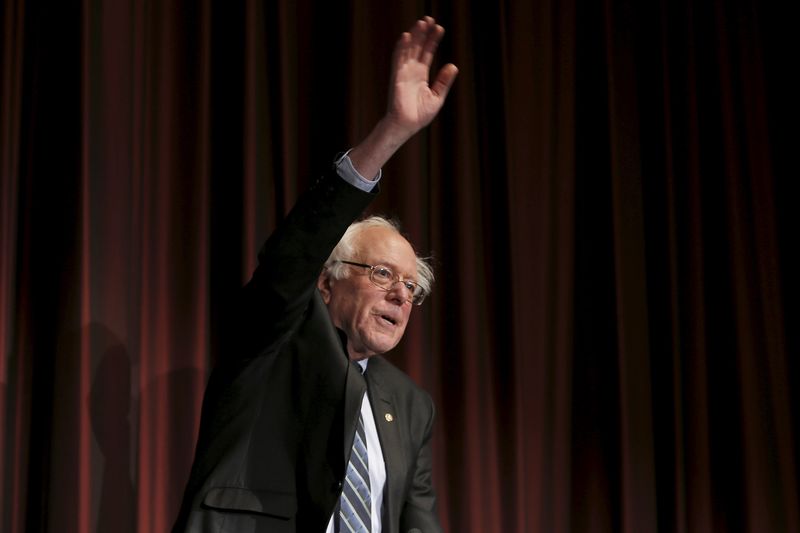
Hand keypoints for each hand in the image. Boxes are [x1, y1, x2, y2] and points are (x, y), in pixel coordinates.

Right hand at [348, 16, 457, 178]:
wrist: (407, 125)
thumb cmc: (420, 115)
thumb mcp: (437, 97)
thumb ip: (444, 81)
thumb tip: (453, 65)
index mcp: (421, 75)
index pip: (427, 53)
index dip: (433, 40)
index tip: (439, 28)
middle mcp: (411, 71)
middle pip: (418, 47)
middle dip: (423, 33)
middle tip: (429, 19)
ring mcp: (403, 72)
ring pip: (408, 49)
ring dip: (415, 35)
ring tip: (422, 22)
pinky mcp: (396, 76)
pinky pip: (398, 58)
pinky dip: (402, 47)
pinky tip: (407, 35)